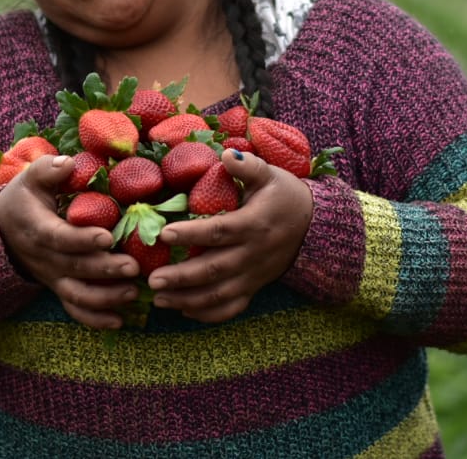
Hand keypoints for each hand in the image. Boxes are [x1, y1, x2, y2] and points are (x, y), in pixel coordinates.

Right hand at [0, 154, 139, 329]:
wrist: (3, 231)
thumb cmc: (24, 199)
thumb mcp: (29, 179)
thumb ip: (47, 170)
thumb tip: (67, 164)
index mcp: (37, 229)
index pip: (59, 238)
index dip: (81, 240)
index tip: (106, 237)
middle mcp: (44, 258)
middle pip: (75, 268)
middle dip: (105, 269)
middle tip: (134, 267)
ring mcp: (52, 277)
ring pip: (76, 294)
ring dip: (105, 297)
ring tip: (132, 291)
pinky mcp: (59, 287)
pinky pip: (74, 309)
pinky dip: (95, 319)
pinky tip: (120, 320)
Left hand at [147, 150, 313, 322]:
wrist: (314, 226)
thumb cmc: (285, 196)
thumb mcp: (270, 175)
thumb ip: (248, 166)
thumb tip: (226, 153)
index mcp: (254, 224)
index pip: (219, 231)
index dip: (191, 234)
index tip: (164, 234)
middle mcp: (253, 254)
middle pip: (214, 269)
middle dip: (182, 277)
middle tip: (152, 280)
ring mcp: (254, 274)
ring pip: (219, 294)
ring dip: (188, 299)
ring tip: (159, 299)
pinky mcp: (255, 286)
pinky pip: (232, 306)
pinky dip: (209, 313)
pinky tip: (184, 310)